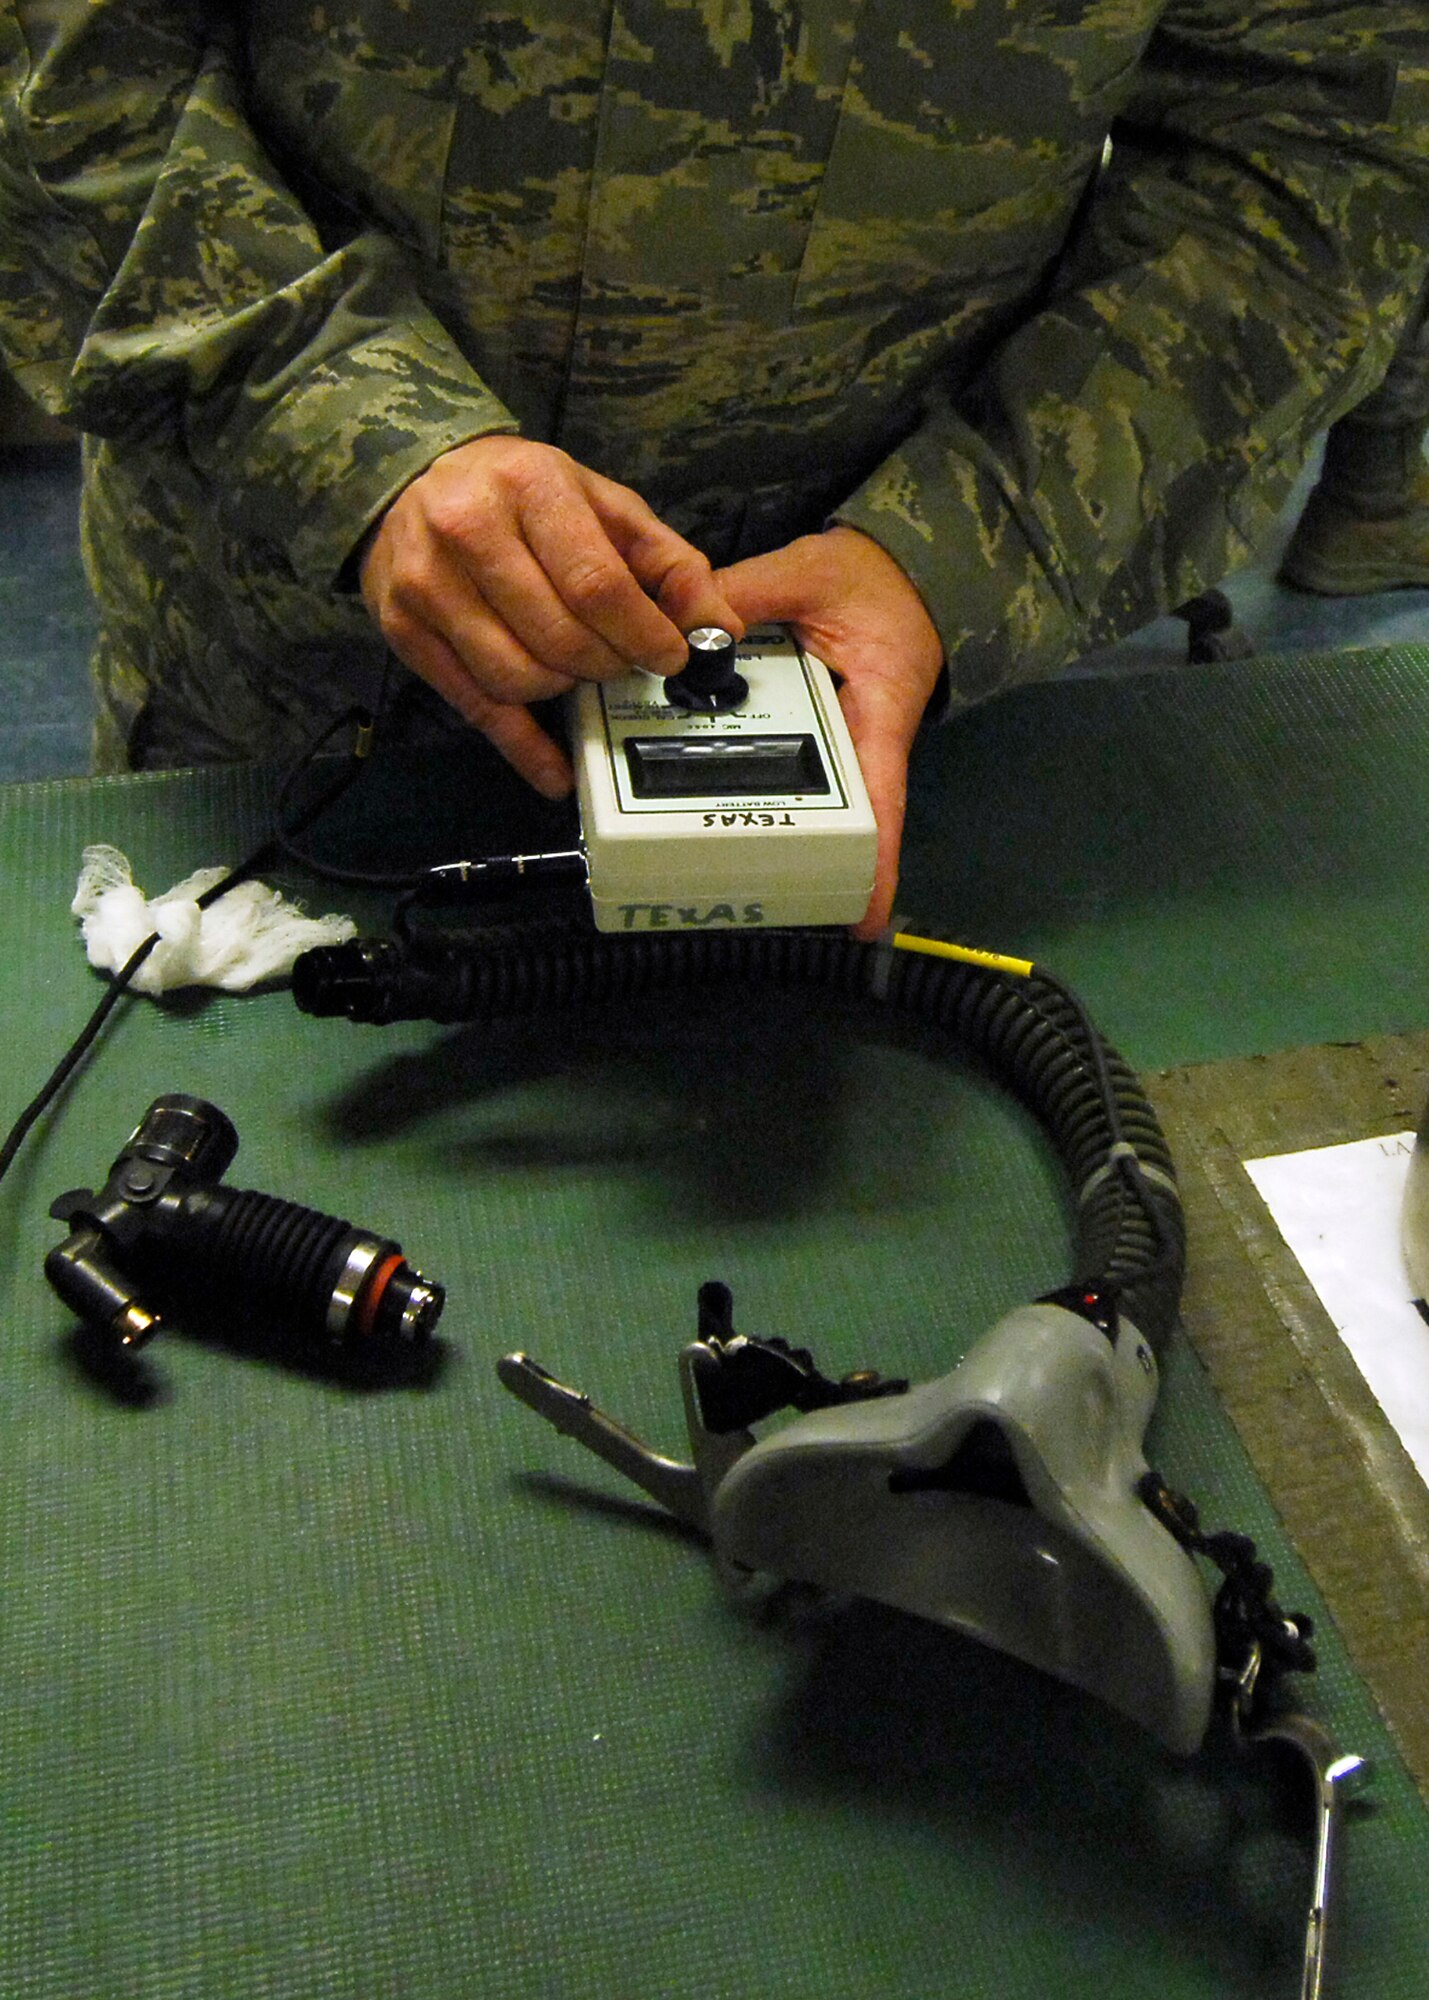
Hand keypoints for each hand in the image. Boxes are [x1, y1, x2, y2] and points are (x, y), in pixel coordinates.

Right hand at [359, 437, 741, 793]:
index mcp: (530, 488)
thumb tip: (721, 627)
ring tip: (575, 667)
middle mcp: (469, 531)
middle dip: (607, 665)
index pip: (597, 585)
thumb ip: (668, 563)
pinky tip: (556, 772)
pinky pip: (476, 708)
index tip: (668, 656)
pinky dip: (524, 749)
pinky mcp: (404, 632)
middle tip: (621, 660)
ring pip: (519, 679)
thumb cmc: (521, 495)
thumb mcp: (602, 505)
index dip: (643, 634)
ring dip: (564, 689)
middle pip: (561, 639)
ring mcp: (427, 585)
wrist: (410, 483)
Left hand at [716, 526, 943, 937]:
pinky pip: (769, 763)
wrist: (892, 569)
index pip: (881, 796)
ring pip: (799, 797)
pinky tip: (688, 804)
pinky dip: (736, 781)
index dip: (874, 859)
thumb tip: (691, 627)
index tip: (863, 919)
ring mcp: (830, 743)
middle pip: (837, 817)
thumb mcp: (809, 572)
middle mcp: (858, 743)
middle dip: (806, 864)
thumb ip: (749, 593)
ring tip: (721, 877)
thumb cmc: (870, 577)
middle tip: (763, 905)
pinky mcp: (802, 732)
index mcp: (878, 712)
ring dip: (766, 831)